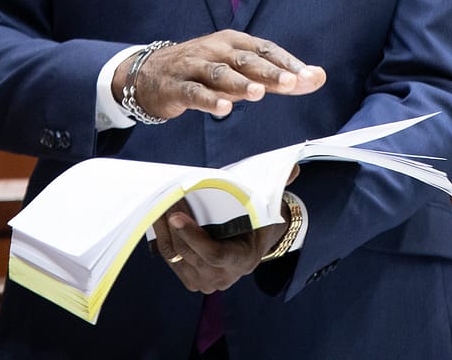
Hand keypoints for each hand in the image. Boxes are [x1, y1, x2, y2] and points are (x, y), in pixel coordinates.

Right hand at [112, 30, 325, 120]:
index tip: (311, 77)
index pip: (266, 49)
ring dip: (241, 83)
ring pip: (221, 73)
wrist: (151, 73)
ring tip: (259, 93)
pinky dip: (209, 100)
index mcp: (234, 42)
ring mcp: (195, 66)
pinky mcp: (177, 85)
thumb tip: (316, 78)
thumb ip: (274, 76)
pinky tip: (224, 109)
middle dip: (271, 71)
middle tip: (293, 83)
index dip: (288, 63)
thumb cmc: (205, 71)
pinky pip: (195, 92)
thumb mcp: (239, 70)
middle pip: (247, 60)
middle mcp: (216, 49)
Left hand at [151, 196, 292, 292]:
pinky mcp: (191, 279)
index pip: (215, 254)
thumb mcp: (268, 205)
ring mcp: (206, 282)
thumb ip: (279, 185)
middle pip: (190, 251)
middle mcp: (224, 277)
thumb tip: (295, 169)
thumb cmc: (258, 219)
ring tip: (156, 200)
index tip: (177, 216)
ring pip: (175, 255)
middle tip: (162, 193)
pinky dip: (160, 236)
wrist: (251, 243)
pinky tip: (156, 216)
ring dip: (162, 227)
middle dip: (172, 221)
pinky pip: (170, 258)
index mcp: (244, 260)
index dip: (195, 237)